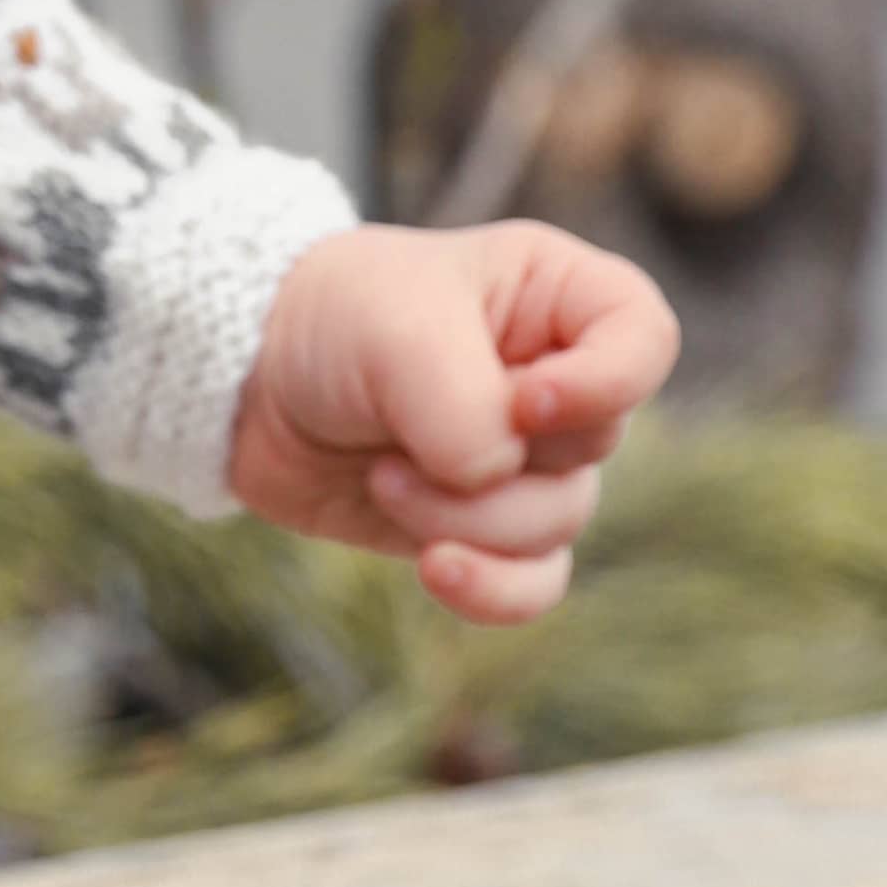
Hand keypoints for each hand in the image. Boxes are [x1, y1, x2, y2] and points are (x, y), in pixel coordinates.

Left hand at [227, 219, 679, 625]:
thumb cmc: (326, 317)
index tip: (521, 398)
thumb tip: (492, 481)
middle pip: (595, 449)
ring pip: (555, 524)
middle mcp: (555, 380)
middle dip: (495, 457)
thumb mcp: (396, 328)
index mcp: (555, 297)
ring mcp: (521, 460)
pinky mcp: (480, 528)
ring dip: (460, 515)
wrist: (240, 381)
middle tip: (402, 428)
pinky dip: (490, 589)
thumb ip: (464, 405)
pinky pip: (532, 586)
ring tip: (382, 473)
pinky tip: (433, 570)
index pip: (646, 339)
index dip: (603, 384)